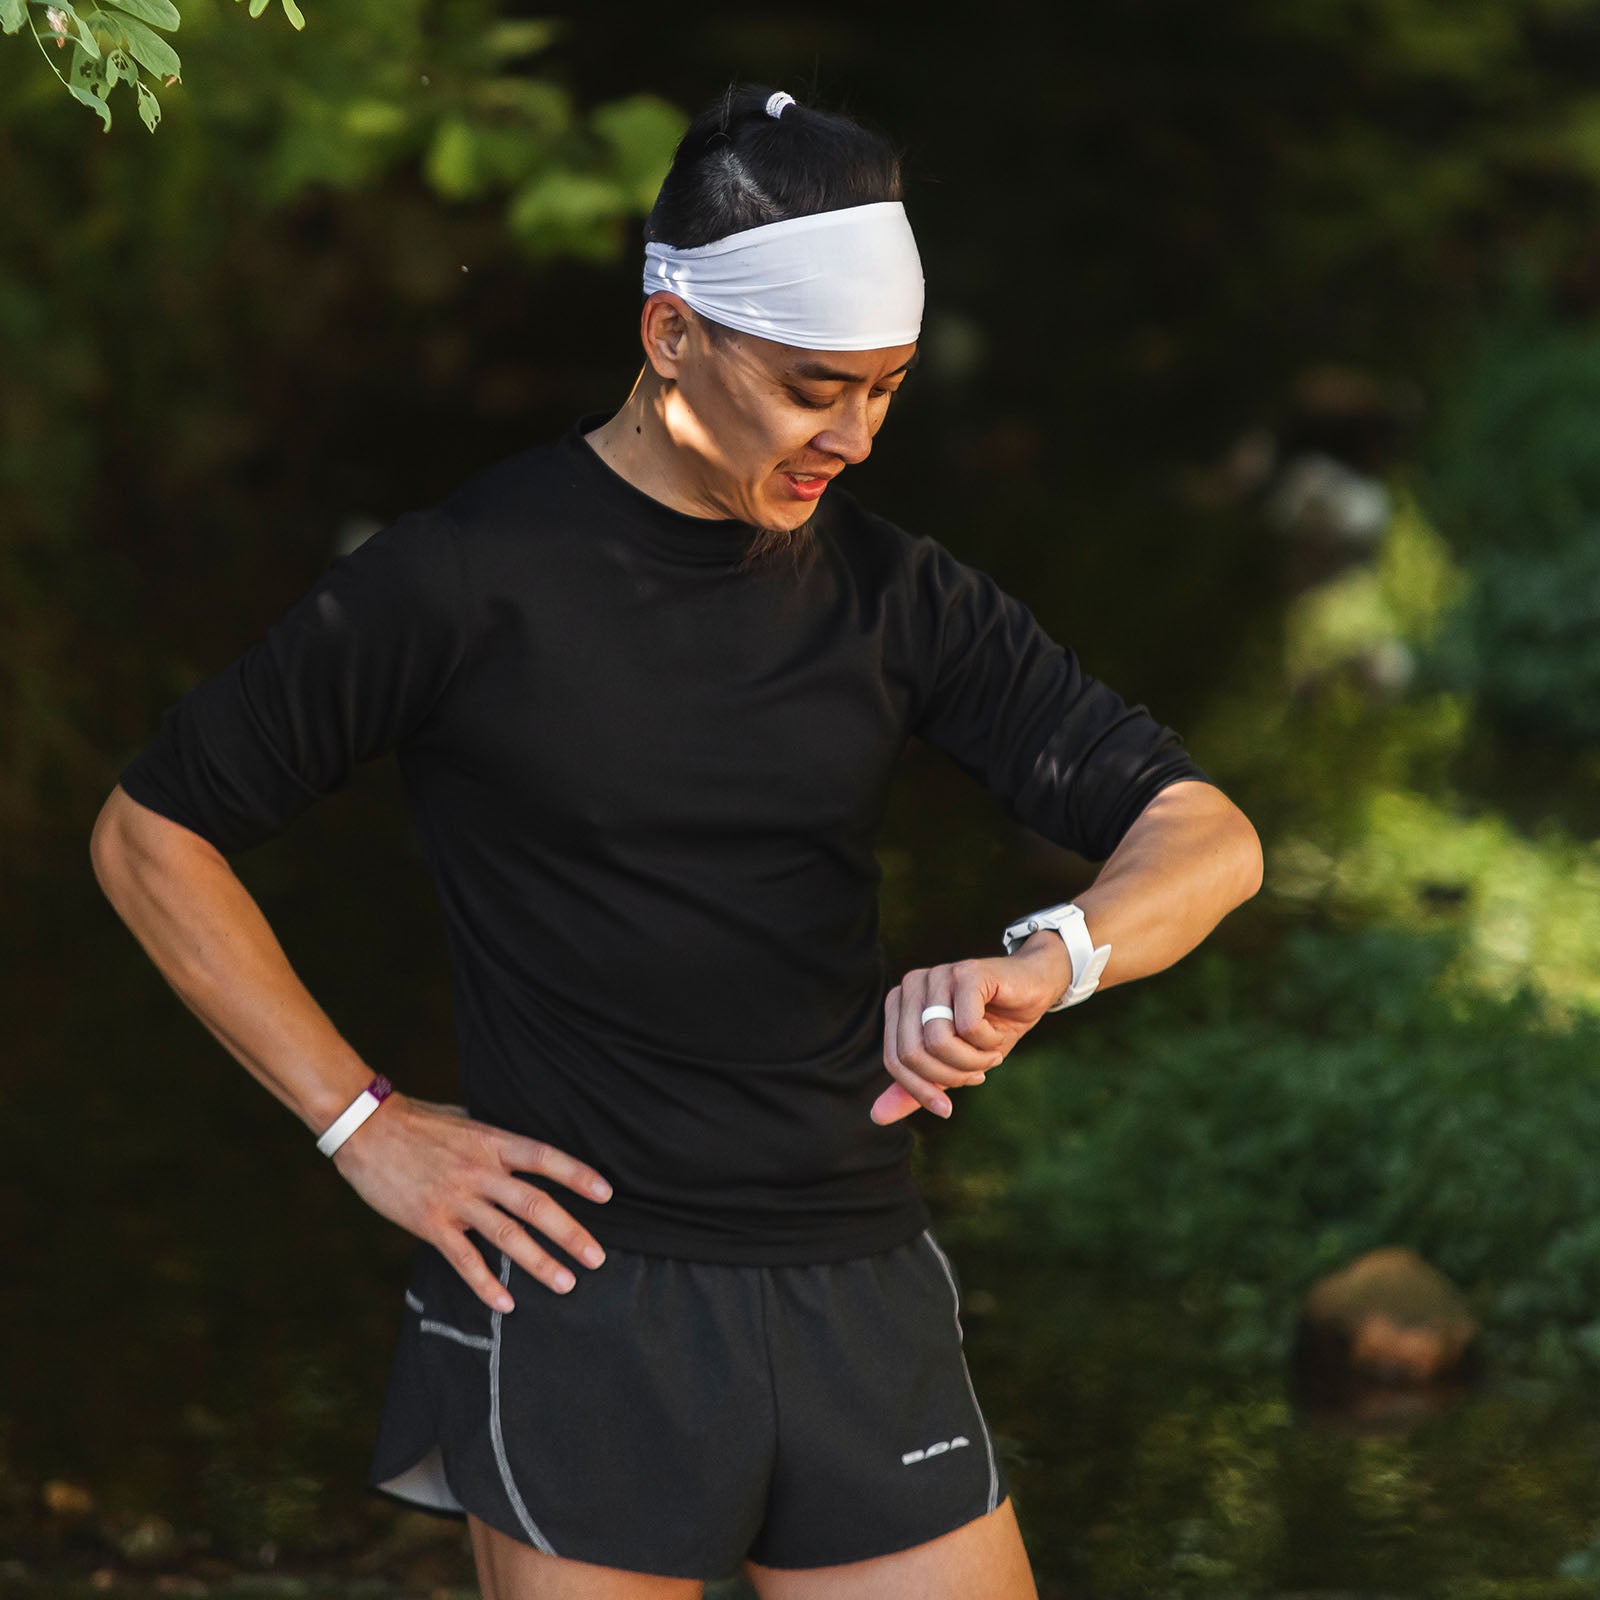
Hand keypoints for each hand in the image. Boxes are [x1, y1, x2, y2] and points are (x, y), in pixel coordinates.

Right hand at [331, 1091, 613, 1312]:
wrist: (367, 1129)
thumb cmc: (420, 1123)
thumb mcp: (467, 1121)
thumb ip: (496, 1140)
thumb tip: (524, 1151)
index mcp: (493, 1142)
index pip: (546, 1158)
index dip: (578, 1175)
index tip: (607, 1194)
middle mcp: (481, 1170)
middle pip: (535, 1203)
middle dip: (570, 1232)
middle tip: (597, 1257)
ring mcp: (456, 1198)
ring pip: (507, 1234)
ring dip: (539, 1261)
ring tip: (566, 1282)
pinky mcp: (430, 1222)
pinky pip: (464, 1258)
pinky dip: (486, 1283)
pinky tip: (506, 1303)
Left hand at [872, 937, 1071, 1123]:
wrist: (1033, 989)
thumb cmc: (990, 1025)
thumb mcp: (950, 1064)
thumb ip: (915, 1086)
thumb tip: (876, 1117)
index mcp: (899, 1003)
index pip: (894, 1060)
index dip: (920, 1091)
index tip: (946, 1107)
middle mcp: (912, 985)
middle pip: (913, 1053)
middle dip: (949, 1077)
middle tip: (977, 1075)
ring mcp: (938, 975)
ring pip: (939, 1042)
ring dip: (971, 1062)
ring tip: (990, 1056)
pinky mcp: (966, 973)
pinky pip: (968, 1026)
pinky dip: (988, 1043)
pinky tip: (997, 1036)